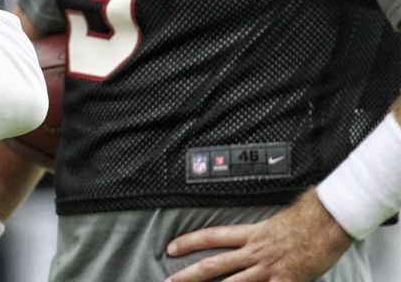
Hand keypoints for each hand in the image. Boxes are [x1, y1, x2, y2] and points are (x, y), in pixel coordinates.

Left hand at [165, 190, 352, 281]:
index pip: (211, 236)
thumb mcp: (273, 223)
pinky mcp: (286, 280)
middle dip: (189, 275)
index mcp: (250, 234)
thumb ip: (257, 234)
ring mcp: (269, 268)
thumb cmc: (306, 220)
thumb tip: (245, 239)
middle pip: (215, 264)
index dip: (189, 242)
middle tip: (169, 281)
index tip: (170, 248)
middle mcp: (255, 252)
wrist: (328, 223)